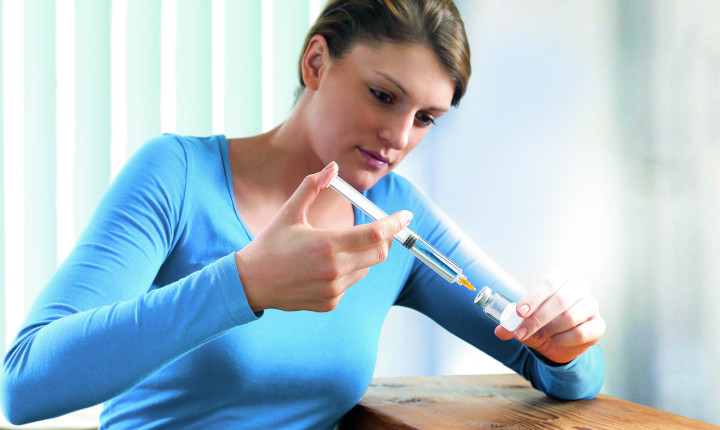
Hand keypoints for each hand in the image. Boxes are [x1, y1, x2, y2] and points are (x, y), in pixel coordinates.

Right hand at [235, 162, 412, 312]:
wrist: (250, 283)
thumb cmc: (270, 244)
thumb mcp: (289, 212)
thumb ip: (312, 186)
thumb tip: (333, 167)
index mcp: (326, 244)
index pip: (374, 233)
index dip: (394, 223)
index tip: (405, 216)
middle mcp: (334, 270)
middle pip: (380, 254)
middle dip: (385, 239)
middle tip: (380, 229)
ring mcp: (333, 289)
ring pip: (366, 268)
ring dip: (363, 255)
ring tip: (336, 248)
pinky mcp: (330, 303)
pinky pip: (351, 283)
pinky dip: (347, 271)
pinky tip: (324, 267)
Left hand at [494, 270, 605, 363]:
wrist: (559, 343)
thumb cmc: (542, 323)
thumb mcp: (524, 323)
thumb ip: (511, 325)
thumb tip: (500, 331)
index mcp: (560, 278)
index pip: (549, 282)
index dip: (534, 297)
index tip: (519, 313)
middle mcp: (579, 287)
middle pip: (560, 300)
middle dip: (538, 319)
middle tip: (521, 333)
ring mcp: (591, 305)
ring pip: (571, 317)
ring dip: (550, 330)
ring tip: (539, 336)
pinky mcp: (598, 325)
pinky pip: (581, 333)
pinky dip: (563, 339)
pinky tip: (555, 340)